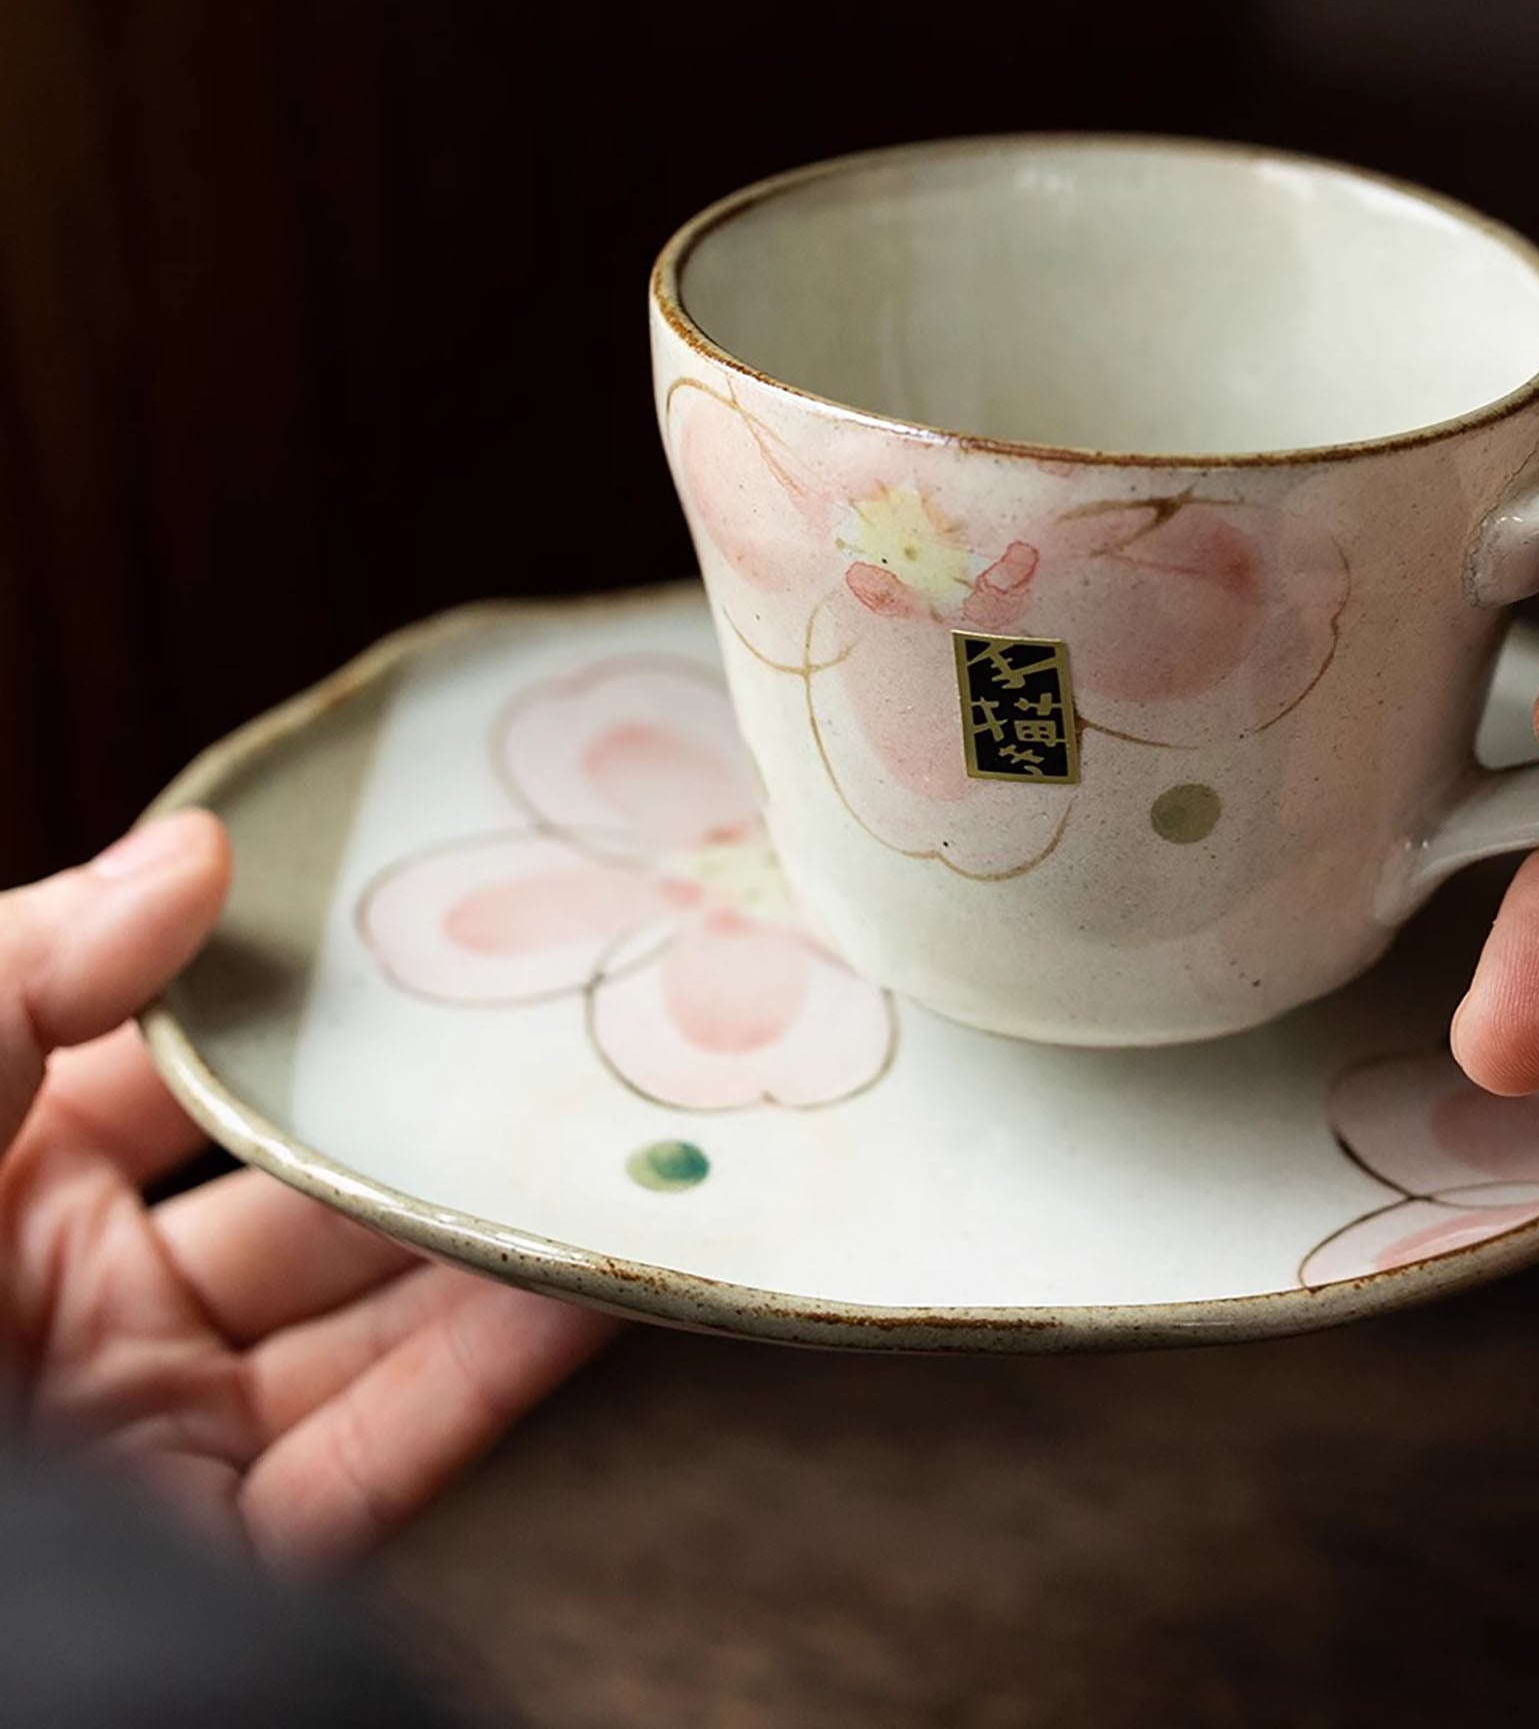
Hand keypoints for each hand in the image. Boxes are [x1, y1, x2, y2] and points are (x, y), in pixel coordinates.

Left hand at [0, 810, 612, 1566]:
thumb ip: (20, 977)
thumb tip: (192, 851)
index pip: (168, 1052)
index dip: (287, 979)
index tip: (421, 904)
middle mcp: (77, 1301)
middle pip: (297, 1179)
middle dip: (428, 1103)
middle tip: (565, 1018)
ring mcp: (157, 1428)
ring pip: (367, 1312)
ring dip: (492, 1230)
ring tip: (619, 1132)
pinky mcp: (226, 1547)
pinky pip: (385, 1446)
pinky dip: (497, 1369)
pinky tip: (590, 1274)